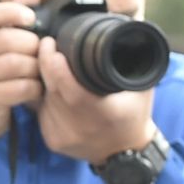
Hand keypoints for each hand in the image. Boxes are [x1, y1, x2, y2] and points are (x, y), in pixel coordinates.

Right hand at [0, 0, 42, 138]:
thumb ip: (9, 18)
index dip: (13, 12)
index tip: (31, 19)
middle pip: (9, 40)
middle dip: (32, 46)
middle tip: (39, 54)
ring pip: (18, 64)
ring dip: (36, 68)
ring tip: (39, 72)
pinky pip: (20, 88)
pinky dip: (34, 88)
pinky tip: (35, 89)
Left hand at [35, 37, 155, 163]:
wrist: (125, 153)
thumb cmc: (135, 114)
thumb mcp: (143, 87)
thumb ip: (135, 62)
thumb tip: (126, 30)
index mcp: (106, 114)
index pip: (74, 92)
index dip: (58, 70)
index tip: (53, 47)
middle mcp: (82, 128)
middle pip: (54, 92)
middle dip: (46, 65)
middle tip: (45, 44)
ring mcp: (64, 137)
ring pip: (44, 100)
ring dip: (44, 80)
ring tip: (49, 61)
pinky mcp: (53, 141)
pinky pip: (40, 112)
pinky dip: (44, 96)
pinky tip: (49, 84)